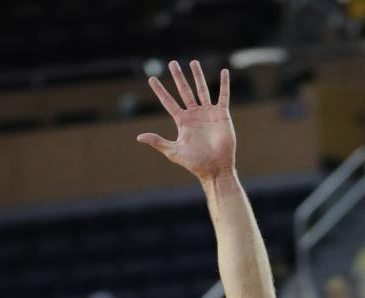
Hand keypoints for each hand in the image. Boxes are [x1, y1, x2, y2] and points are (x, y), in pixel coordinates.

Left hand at [137, 60, 234, 182]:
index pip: (168, 102)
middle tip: (172, 63)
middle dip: (178, 77)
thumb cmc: (195, 163)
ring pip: (202, 89)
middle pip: (184, 91)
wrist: (215, 168)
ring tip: (193, 62)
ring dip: (198, 75)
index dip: (160, 90)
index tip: (151, 79)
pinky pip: (223, 96)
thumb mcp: (173, 152)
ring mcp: (208, 113)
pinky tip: (225, 71)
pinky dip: (224, 84)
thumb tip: (139, 137)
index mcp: (182, 121)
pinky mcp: (222, 114)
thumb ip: (158, 142)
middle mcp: (194, 114)